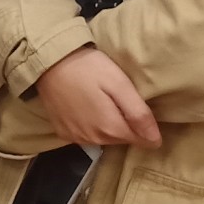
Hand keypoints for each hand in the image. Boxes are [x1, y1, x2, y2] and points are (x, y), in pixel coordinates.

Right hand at [33, 46, 160, 148]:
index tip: (138, 105)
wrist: (47, 63)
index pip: (143, 140)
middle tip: (118, 98)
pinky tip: (85, 108)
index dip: (146, 125)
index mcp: (111, 129)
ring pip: (104, 138)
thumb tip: (156, 141)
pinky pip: (85, 136)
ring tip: (101, 102)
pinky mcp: (62, 132)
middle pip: (122, 139)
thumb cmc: (88, 68)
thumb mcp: (119, 84)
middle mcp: (93, 139)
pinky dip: (89, 126)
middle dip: (126, 124)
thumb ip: (139, 114)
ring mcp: (75, 138)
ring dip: (107, 125)